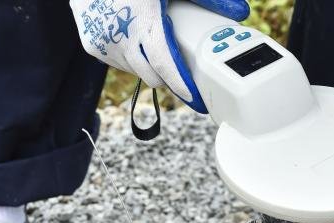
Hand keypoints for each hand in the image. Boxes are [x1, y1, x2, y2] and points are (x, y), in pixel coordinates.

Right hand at [71, 0, 249, 112]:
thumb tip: (241, 11)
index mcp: (144, 21)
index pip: (165, 65)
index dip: (181, 85)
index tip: (196, 100)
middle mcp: (122, 38)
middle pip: (153, 76)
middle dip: (168, 77)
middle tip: (179, 70)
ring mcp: (104, 45)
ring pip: (136, 72)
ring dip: (147, 65)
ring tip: (149, 41)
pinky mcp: (92, 48)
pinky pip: (119, 63)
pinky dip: (130, 57)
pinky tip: (131, 37)